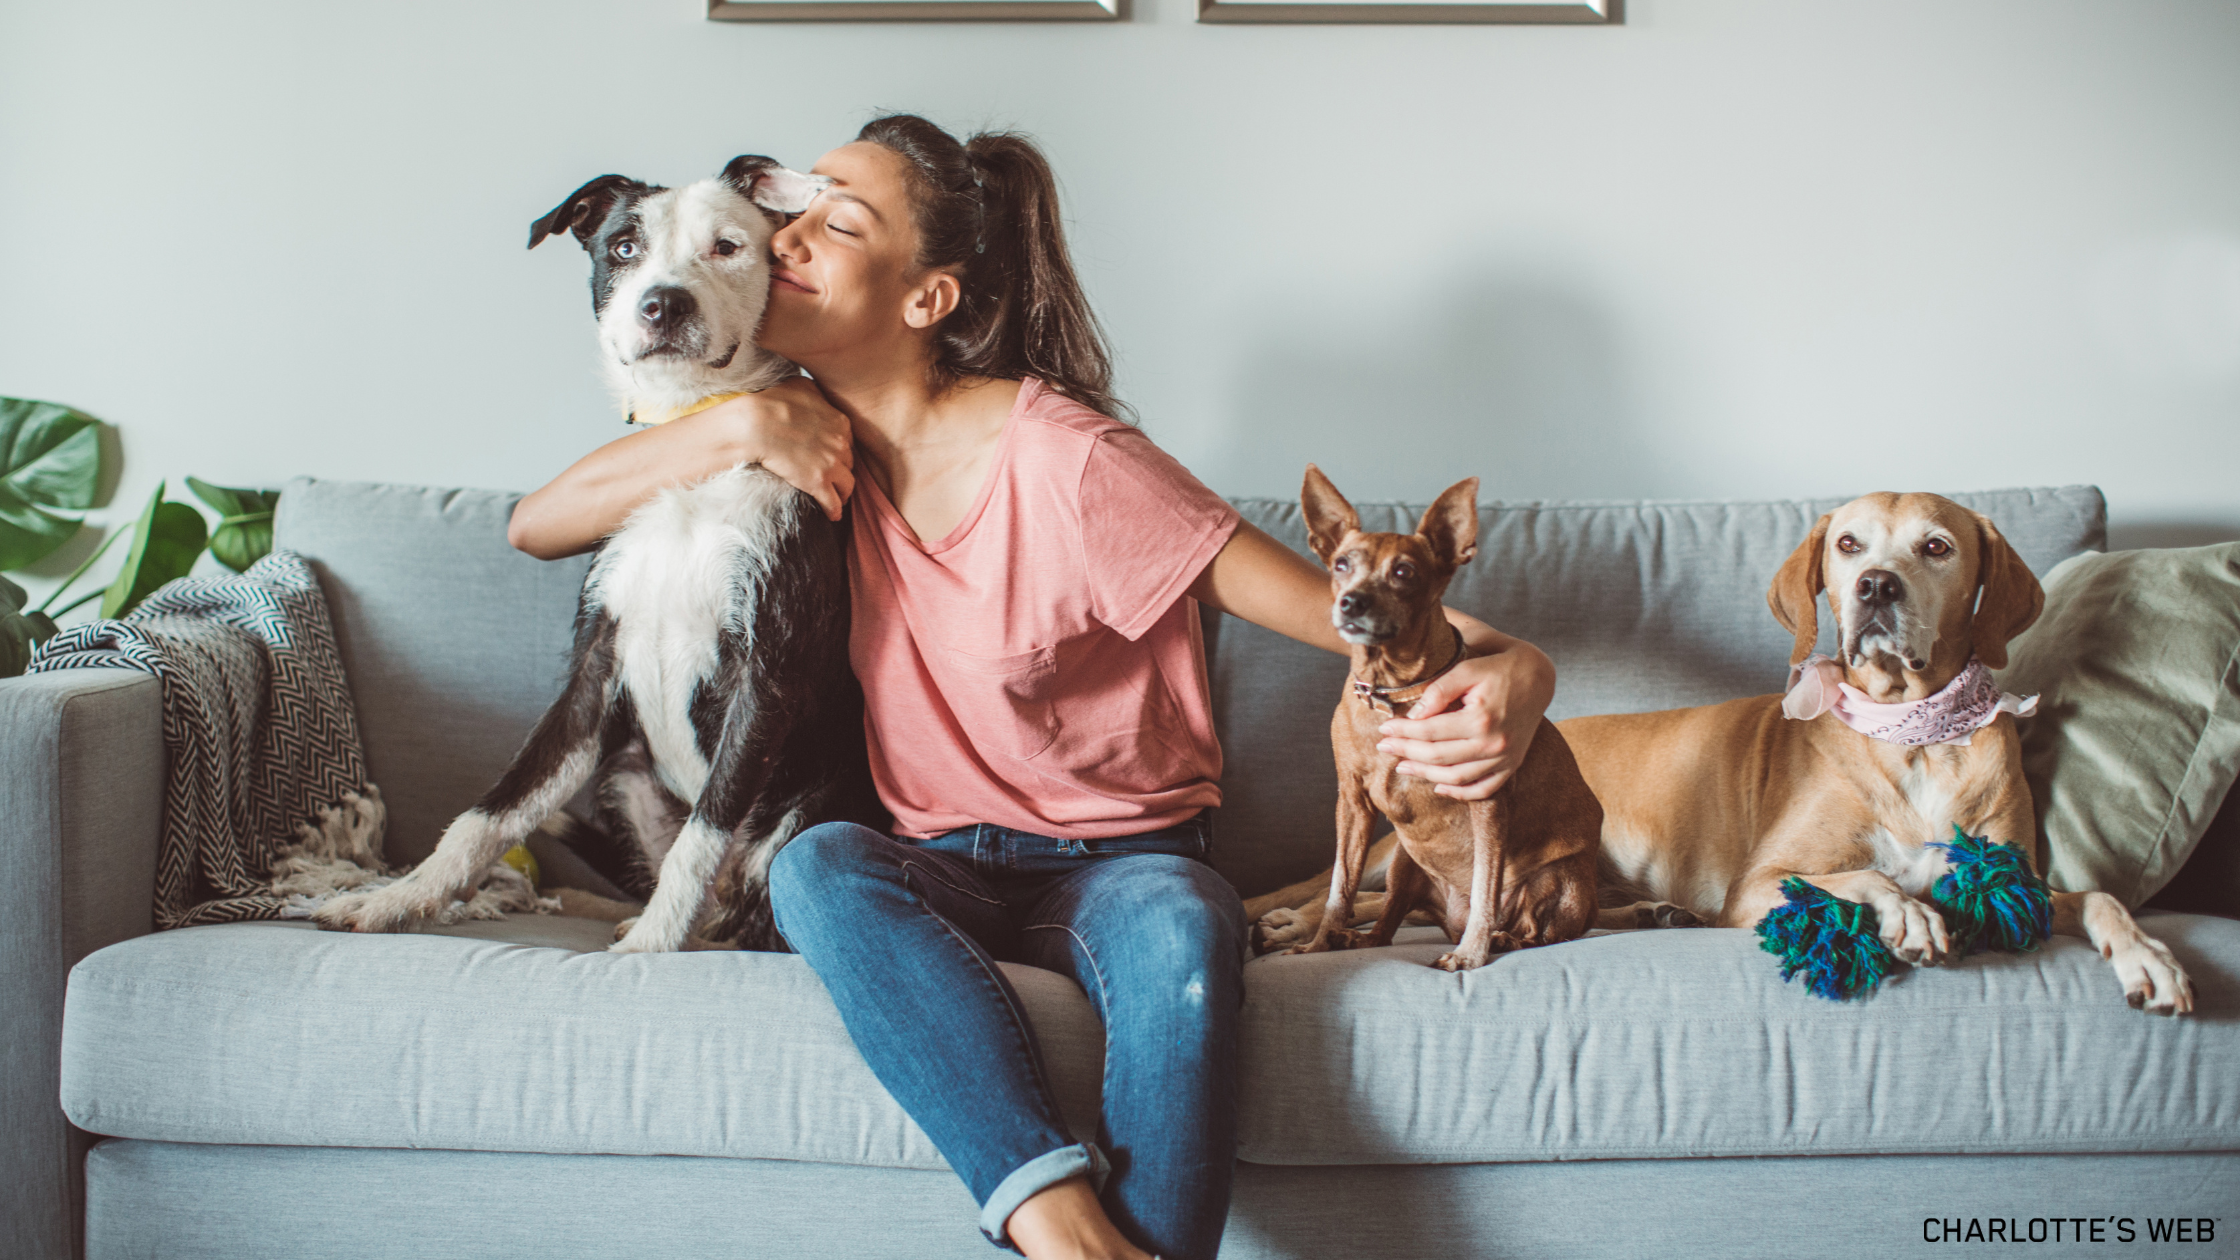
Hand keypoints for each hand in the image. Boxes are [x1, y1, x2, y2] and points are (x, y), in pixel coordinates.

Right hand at [693, 378, 854, 519]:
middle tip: (831, 476)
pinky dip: (834, 510)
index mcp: (840, 421)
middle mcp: (841, 443)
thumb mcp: (801, 386)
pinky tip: (832, 515)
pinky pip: (833, 502)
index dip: (838, 449)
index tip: (830, 455)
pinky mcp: (818, 483)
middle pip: (848, 461)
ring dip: (842, 492)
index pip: (847, 440)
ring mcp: (831, 464)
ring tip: (836, 498)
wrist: (755, 424)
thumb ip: (816, 393)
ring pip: (847, 484)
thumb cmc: (772, 402)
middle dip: (841, 469)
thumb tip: (817, 395)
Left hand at [1374, 639, 1554, 799]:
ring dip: (1426, 775)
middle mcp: (1494, 744)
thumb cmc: (1500, 667)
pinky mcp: (1512, 765)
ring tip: (1403, 766)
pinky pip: (1484, 789)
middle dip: (1406, 753)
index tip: (1384, 729)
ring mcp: (1505, 758)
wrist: (1539, 677)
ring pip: (1457, 778)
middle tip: (1384, 748)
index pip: (1429, 731)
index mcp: (1481, 718)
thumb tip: (1413, 715)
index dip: (1402, 732)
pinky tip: (1439, 787)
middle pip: (1439, 757)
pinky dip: (1460, 793)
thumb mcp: (1468, 668)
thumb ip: (1439, 691)